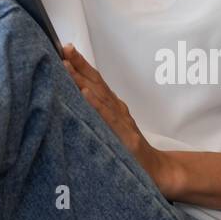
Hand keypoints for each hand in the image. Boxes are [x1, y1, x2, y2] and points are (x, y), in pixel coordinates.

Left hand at [61, 42, 178, 196]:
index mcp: (113, 106)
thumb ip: (97, 112)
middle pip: (97, 83)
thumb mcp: (112, 126)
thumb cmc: (130, 149)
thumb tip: (74, 98)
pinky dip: (97, 106)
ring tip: (68, 66)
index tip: (66, 48)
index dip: (81, 64)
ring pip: (100, 97)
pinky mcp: (126, 138)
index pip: (96, 80)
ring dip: (83, 80)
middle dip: (79, 65)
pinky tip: (85, 95)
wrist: (156, 170)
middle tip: (64, 49)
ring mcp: (122, 122)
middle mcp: (118, 109)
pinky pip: (109, 119)